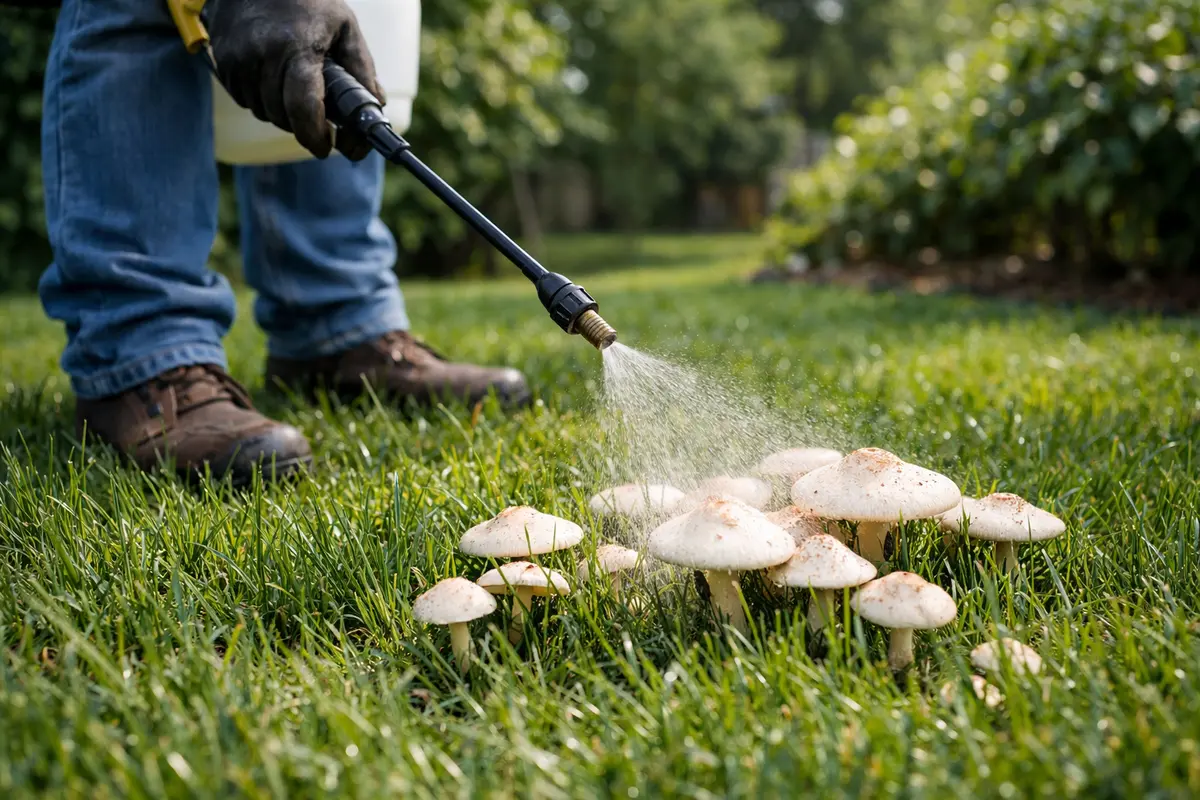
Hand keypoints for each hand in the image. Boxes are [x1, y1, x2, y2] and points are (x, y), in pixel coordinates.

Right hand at [206, 0, 384, 159]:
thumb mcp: (344, 26)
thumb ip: (362, 69)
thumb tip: (376, 107)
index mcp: (297, 48)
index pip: (303, 108)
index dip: (315, 136)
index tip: (327, 147)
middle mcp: (263, 55)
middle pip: (284, 117)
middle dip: (304, 126)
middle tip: (320, 122)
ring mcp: (238, 60)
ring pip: (263, 113)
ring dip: (283, 114)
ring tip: (297, 94)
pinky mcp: (224, 62)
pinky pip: (246, 100)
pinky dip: (263, 101)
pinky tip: (274, 82)